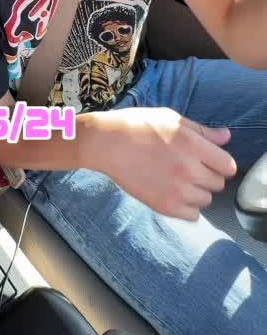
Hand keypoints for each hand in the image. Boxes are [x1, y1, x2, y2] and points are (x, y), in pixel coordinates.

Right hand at [93, 106, 236, 220]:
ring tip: (179, 179)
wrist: (107, 143)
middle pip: (218, 184)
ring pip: (206, 200)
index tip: (209, 160)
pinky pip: (193, 215)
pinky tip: (174, 192)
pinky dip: (188, 207)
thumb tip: (227, 137)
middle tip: (189, 166)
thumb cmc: (138, 125)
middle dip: (208, 175)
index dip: (220, 162)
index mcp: (192, 145)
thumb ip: (202, 131)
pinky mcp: (164, 206)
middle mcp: (188, 170)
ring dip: (198, 191)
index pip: (228, 166)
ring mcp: (177, 190)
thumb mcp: (171, 119)